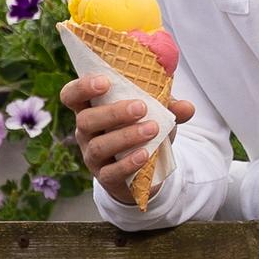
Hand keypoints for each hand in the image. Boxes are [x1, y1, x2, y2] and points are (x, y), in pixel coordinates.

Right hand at [63, 72, 190, 202]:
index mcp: (91, 108)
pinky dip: (129, 163)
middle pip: (85, 120)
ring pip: (98, 146)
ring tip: (152, 129)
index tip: (105, 81)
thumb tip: (187, 107)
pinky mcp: (105, 177)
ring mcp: (92, 156)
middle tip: (141, 107)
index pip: (71, 95)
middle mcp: (85, 132)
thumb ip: (169, 106)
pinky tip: (146, 154)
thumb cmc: (141, 129)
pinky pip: (111, 172)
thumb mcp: (155, 113)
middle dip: (113, 113)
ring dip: (126, 136)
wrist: (143, 169)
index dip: (82, 87)